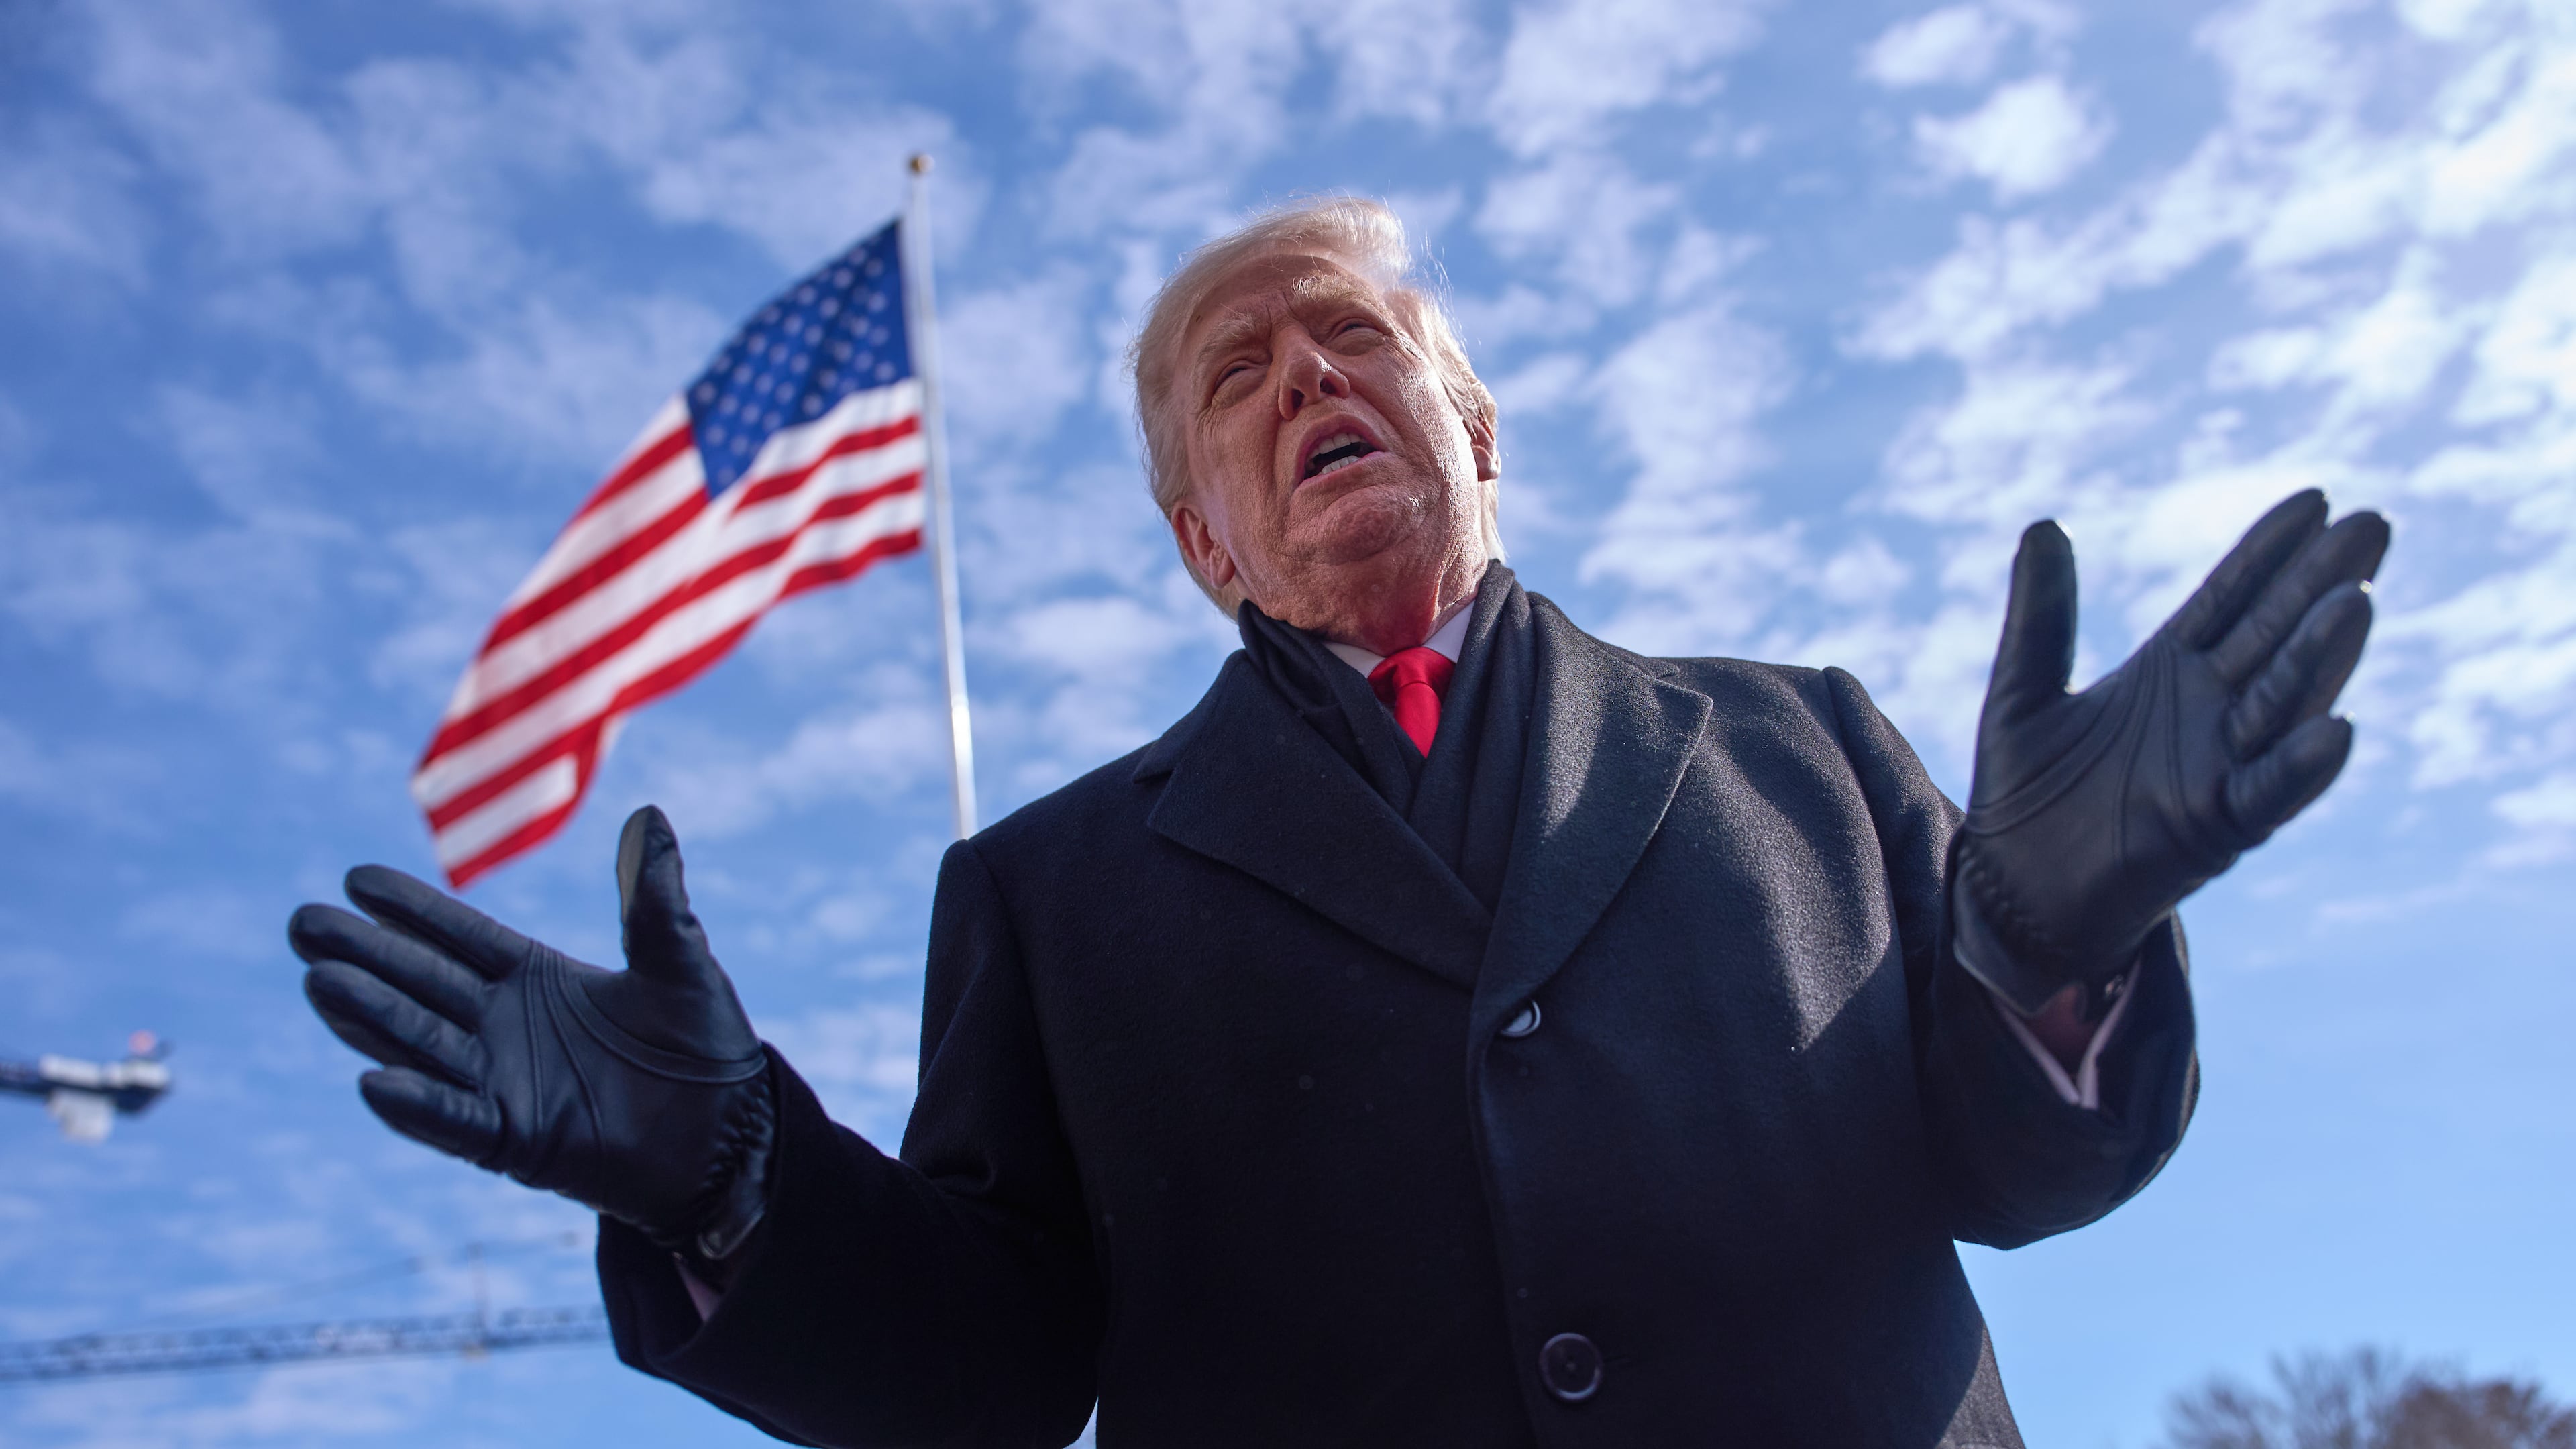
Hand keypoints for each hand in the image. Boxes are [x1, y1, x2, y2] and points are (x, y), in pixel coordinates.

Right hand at [287, 806, 773, 1257]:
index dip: (410, 909)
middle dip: (364, 954)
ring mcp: (504, 1083)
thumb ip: (654, 900)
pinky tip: (372, 1082)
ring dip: (371, 1017)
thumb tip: (652, 817)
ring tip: (318, 980)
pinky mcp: (516, 1140)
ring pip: (422, 1044)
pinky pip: (456, 1120)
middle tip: (303, 921)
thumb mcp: (678, 963)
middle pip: (421, 983)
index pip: (459, 936)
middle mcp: (505, 1028)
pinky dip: (418, 1106)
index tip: (356, 876)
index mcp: (535, 979)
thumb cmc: (702, 1048)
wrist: (729, 1135)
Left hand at [1955, 489, 2389, 1014]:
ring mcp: (2217, 768)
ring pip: (2281, 703)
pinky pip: (2268, 794)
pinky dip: (2301, 766)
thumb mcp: (2022, 690)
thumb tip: (2045, 524)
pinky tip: (2338, 727)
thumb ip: (2040, 615)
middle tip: (2373, 524)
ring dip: (2321, 657)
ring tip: (2357, 599)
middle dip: (2321, 583)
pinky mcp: (2212, 830)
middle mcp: (2207, 713)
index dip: (2269, 551)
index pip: (2231, 598)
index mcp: (2169, 672)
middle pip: (2274, 636)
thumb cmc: (2024, 794)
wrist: (2008, 890)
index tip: (2315, 498)